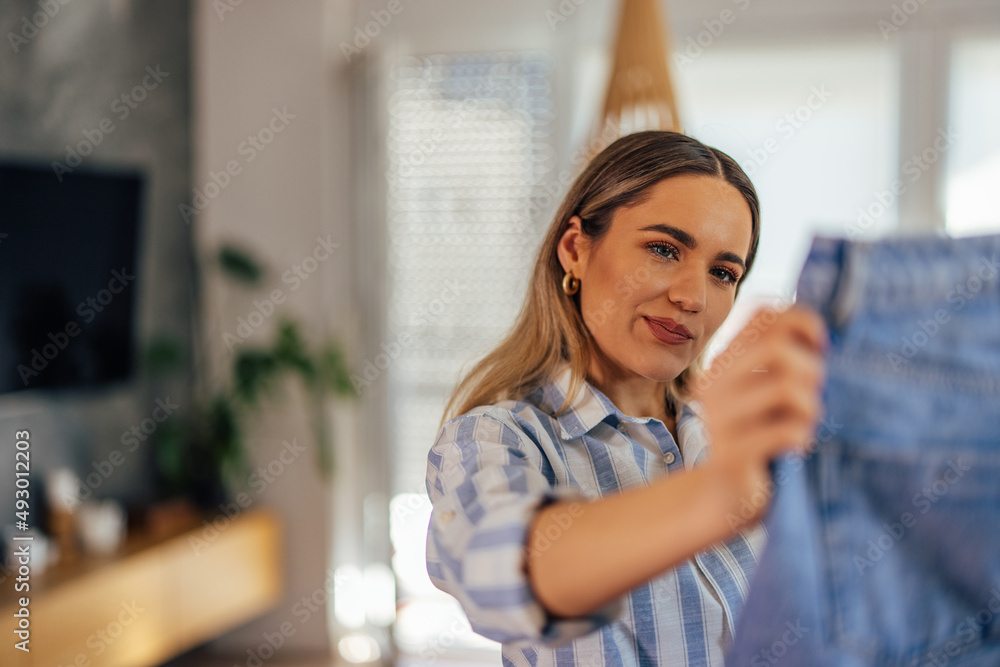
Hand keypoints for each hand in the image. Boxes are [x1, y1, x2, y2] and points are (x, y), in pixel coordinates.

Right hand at [691, 305, 826, 525]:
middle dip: (811, 368)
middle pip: (777, 347)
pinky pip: (787, 431)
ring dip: (811, 407)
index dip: (803, 322)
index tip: (820, 349)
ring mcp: (719, 420)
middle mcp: (713, 384)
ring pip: (786, 387)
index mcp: (722, 362)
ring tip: (806, 425)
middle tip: (815, 395)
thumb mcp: (766, 391)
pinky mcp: (732, 455)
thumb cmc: (758, 438)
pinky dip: (803, 436)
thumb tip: (819, 331)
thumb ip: (783, 359)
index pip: (763, 314)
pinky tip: (798, 447)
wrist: (724, 497)